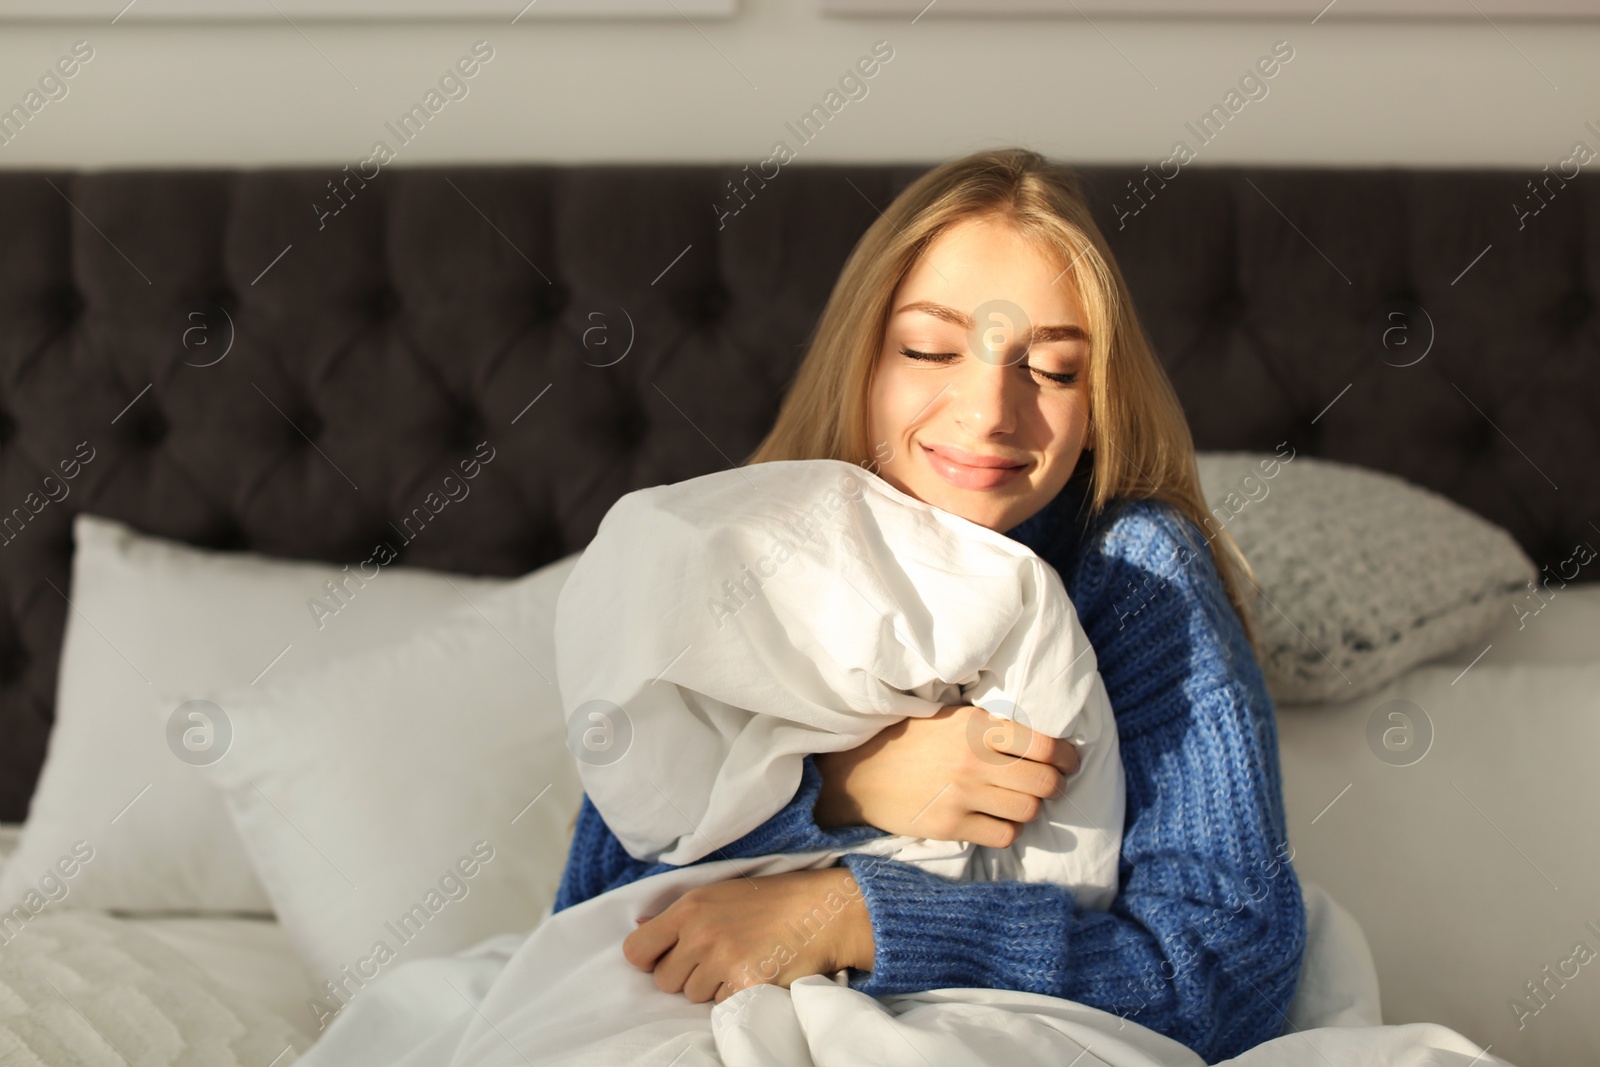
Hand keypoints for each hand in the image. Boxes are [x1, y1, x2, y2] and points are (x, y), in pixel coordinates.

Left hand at [621, 868, 873, 1003]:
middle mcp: (700, 933)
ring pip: (693, 996)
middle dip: (687, 976)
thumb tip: (640, 929)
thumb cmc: (772, 900)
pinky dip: (737, 997)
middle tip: (719, 958)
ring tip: (743, 961)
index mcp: (689, 908)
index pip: (636, 950)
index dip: (650, 960)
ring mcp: (722, 960)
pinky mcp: (745, 985)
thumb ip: (679, 916)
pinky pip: (722, 1006)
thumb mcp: (719, 894)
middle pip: (665, 980)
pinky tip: (757, 973)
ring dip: (714, 987)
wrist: (824, 911)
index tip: (670, 958)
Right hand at [814, 704, 1078, 848]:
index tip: (1069, 762)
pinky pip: (1002, 835)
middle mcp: (973, 760)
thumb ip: (987, 725)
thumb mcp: (946, 717)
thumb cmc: (907, 740)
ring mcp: (961, 795)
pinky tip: (996, 819)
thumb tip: (1036, 738)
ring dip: (1030, 808)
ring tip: (1020, 801)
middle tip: (1050, 785)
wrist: (858, 773)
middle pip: (1043, 782)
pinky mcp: (950, 825)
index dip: (1066, 756)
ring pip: (1028, 811)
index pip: (1042, 744)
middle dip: (1054, 785)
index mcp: (975, 726)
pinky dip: (1006, 829)